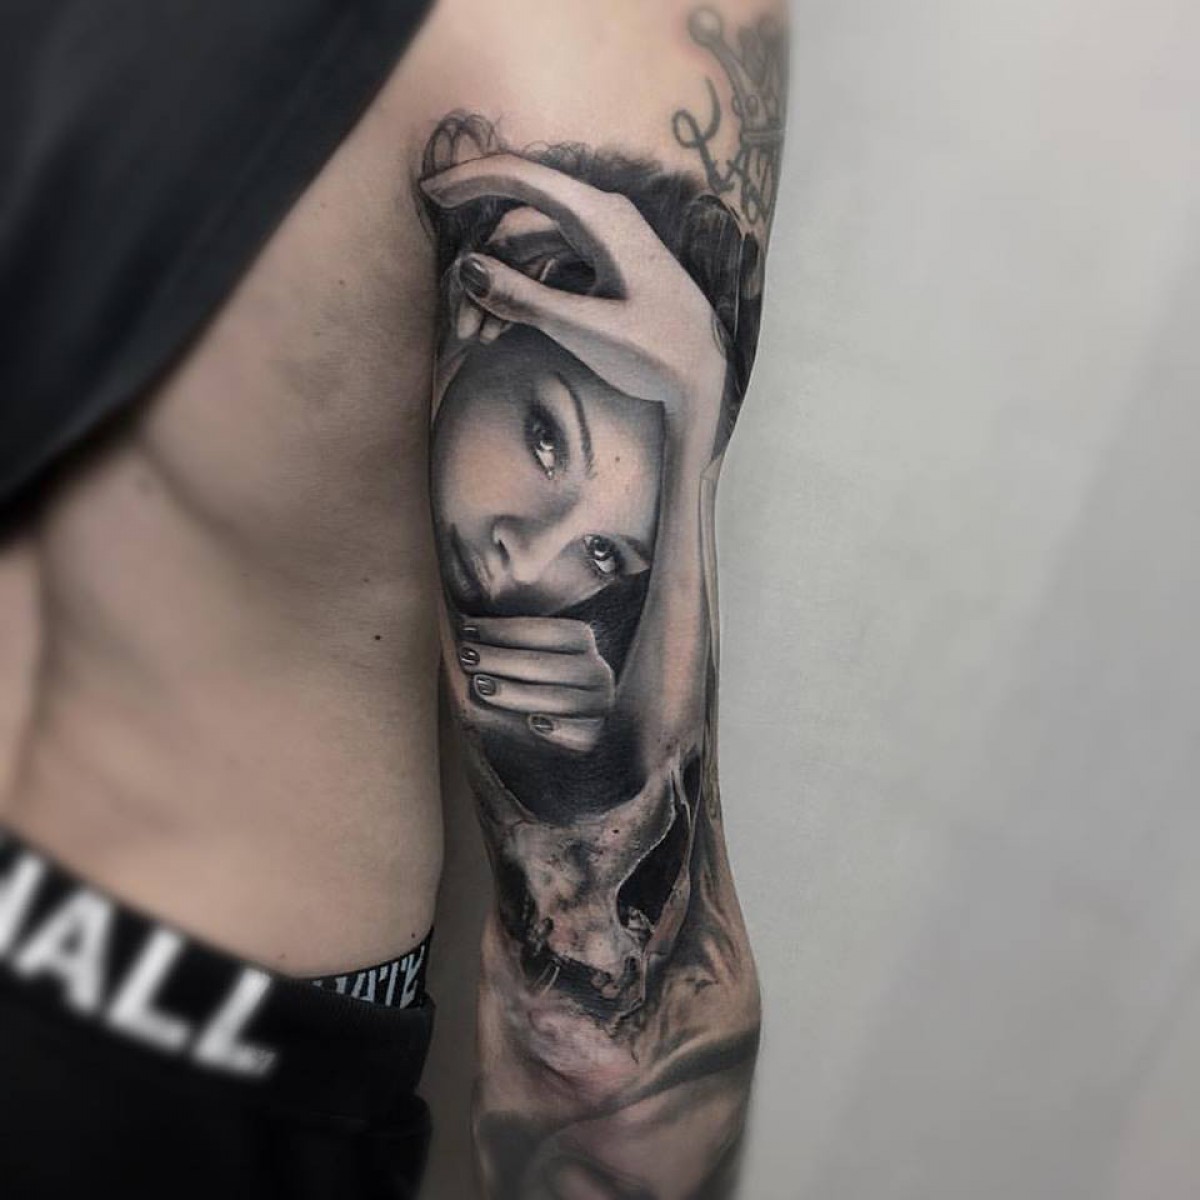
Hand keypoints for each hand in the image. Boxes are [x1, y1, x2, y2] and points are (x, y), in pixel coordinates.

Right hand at [421, 154, 727, 424]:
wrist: (702, 382)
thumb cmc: (656, 354)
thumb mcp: (585, 330)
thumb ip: (524, 300)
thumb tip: (469, 270)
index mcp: (602, 219)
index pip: (523, 177)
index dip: (470, 179)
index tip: (428, 193)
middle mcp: (601, 220)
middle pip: (517, 224)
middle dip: (481, 269)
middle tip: (459, 324)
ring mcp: (600, 246)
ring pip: (527, 253)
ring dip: (496, 290)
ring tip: (477, 339)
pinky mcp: (599, 271)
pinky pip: (545, 271)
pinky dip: (519, 296)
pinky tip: (500, 332)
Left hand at [456, 617, 613, 753]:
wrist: (534, 726)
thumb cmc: (520, 676)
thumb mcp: (512, 648)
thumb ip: (502, 626)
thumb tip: (478, 601)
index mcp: (580, 641)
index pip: (551, 630)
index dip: (508, 629)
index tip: (470, 629)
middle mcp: (596, 671)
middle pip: (552, 664)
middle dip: (504, 659)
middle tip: (467, 656)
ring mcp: (597, 704)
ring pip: (563, 699)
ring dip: (518, 693)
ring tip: (481, 686)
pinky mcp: (592, 735)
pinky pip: (582, 734)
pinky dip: (560, 729)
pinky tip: (533, 723)